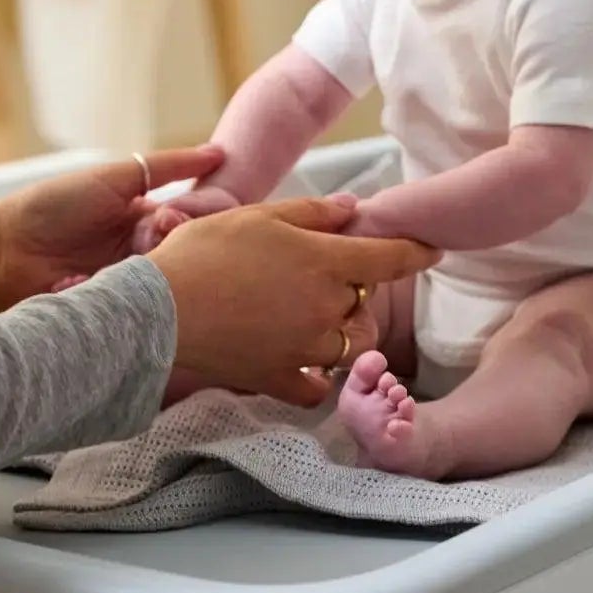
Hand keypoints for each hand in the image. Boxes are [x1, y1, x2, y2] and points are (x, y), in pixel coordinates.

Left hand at [0, 146, 223, 315]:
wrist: (1, 249)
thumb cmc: (53, 206)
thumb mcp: (115, 177)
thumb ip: (167, 165)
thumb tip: (219, 152)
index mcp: (143, 219)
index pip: (190, 223)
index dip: (188, 221)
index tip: (171, 217)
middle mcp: (140, 253)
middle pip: (181, 254)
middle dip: (165, 246)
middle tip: (142, 240)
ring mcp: (127, 285)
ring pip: (163, 283)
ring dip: (144, 271)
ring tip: (120, 261)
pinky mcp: (113, 312)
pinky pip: (136, 308)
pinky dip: (119, 293)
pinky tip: (91, 281)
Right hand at [148, 197, 440, 405]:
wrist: (159, 310)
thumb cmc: (205, 253)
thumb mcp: (258, 216)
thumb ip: (312, 213)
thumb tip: (354, 207)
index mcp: (325, 261)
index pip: (390, 259)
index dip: (416, 252)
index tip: (432, 250)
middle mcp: (327, 308)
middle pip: (365, 302)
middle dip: (354, 290)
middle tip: (321, 278)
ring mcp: (308, 348)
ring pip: (348, 343)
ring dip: (338, 329)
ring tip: (307, 316)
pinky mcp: (282, 379)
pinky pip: (319, 385)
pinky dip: (317, 374)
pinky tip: (300, 358)